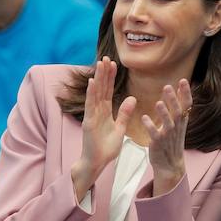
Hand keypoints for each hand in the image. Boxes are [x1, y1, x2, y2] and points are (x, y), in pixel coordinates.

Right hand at [74, 57, 136, 198]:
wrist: (96, 163)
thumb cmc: (106, 149)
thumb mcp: (120, 129)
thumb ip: (124, 114)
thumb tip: (132, 98)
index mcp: (104, 112)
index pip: (107, 91)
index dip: (110, 78)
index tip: (114, 64)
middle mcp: (96, 111)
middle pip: (101, 88)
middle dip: (104, 73)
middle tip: (106, 57)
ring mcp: (91, 116)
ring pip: (95, 93)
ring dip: (98, 78)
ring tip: (100, 64)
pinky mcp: (88, 122)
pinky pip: (90, 105)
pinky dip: (91, 93)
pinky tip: (92, 82)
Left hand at [138, 78, 191, 193]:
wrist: (169, 164)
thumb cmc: (171, 141)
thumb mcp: (177, 123)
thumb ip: (177, 106)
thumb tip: (176, 88)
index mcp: (181, 121)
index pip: (187, 105)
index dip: (186, 93)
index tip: (183, 80)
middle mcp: (176, 127)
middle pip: (177, 111)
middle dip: (173, 99)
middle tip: (167, 86)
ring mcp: (168, 136)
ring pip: (168, 123)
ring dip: (163, 113)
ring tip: (158, 103)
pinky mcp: (158, 143)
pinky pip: (154, 134)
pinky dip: (150, 126)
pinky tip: (144, 118)